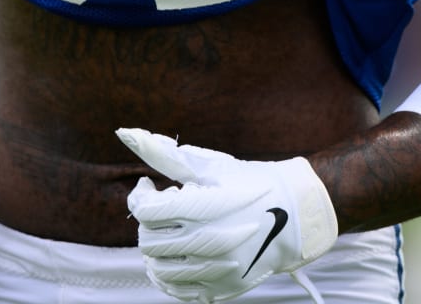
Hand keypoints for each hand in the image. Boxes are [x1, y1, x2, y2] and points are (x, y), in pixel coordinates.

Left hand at [118, 127, 338, 302]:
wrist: (296, 217)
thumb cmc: (250, 184)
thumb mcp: (210, 165)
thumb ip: (164, 153)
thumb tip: (124, 133)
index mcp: (204, 208)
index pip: (145, 210)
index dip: (139, 195)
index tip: (148, 186)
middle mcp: (208, 242)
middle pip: (148, 239)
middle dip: (147, 221)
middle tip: (161, 209)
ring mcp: (215, 270)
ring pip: (157, 267)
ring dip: (153, 248)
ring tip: (166, 233)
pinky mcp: (221, 289)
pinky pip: (176, 290)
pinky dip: (166, 275)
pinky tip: (173, 257)